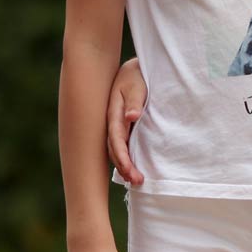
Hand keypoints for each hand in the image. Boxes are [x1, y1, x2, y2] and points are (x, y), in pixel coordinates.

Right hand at [107, 58, 147, 184]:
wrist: (134, 70)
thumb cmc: (136, 77)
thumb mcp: (136, 85)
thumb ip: (134, 101)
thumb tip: (132, 117)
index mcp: (114, 114)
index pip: (117, 140)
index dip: (123, 157)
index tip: (131, 172)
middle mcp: (113, 123)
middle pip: (115, 150)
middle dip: (125, 167)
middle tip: (138, 181)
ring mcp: (118, 126)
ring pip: (118, 150)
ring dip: (126, 166)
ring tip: (137, 180)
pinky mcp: (124, 127)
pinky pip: (124, 145)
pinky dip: (127, 158)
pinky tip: (134, 168)